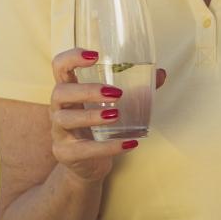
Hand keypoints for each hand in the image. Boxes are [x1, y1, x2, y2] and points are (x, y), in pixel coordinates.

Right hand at [46, 48, 167, 183]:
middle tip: (116, 93)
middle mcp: (59, 108)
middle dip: (87, 90)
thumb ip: (137, 88)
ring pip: (65, 119)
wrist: (88, 164)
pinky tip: (129, 144)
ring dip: (91, 115)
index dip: (72, 57)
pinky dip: (107, 147)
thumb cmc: (99, 126)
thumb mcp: (115, 105)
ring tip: (116, 115)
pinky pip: (82, 150)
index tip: (95, 56)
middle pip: (60, 92)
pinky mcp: (66, 153)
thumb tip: (161, 73)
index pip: (60, 66)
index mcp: (70, 90)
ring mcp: (59, 131)